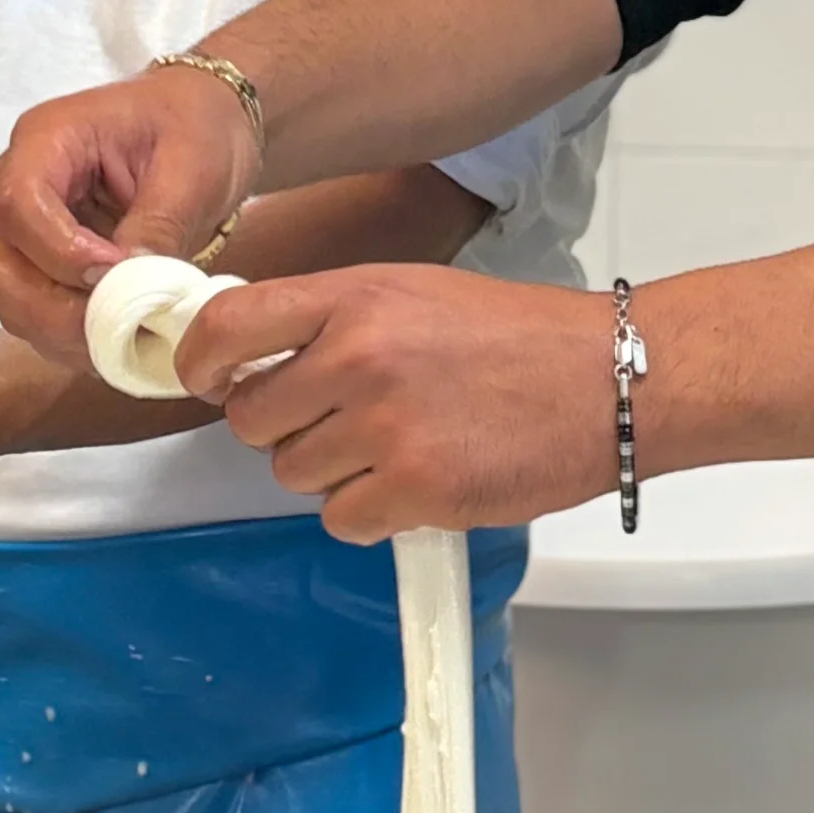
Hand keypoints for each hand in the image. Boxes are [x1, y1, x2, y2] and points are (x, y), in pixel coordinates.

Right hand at [0, 65, 262, 364]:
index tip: (114, 274)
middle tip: (116, 324)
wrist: (203, 122)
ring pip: (2, 295)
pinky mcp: (37, 263)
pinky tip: (113, 337)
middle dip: (49, 307)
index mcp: (48, 140)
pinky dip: (64, 336)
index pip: (18, 205)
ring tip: (120, 335)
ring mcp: (20, 228)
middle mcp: (15, 183)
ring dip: (55, 329)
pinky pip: (27, 311)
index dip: (59, 254)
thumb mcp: (193, 170)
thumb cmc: (197, 128)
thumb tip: (129, 288)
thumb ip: (158, 226)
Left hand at [174, 266, 616, 543]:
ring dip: (331, 473)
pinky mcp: (415, 486)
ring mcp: (385, 424)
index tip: (208, 381)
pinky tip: (417, 483)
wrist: (612, 380)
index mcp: (354, 298)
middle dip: (284, 429)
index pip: (226, 326)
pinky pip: (341, 519)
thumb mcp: (412, 293)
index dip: (200, 363)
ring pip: (293, 474)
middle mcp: (359, 355)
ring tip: (395, 447)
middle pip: (249, 419)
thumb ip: (330, 321)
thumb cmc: (517, 338)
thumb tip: (248, 361)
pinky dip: (369, 513)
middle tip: (341, 422)